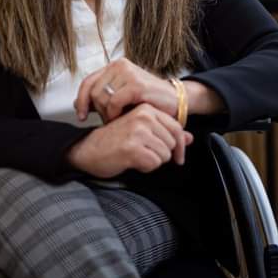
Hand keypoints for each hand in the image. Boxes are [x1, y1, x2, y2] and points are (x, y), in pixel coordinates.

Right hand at [66, 104, 193, 177]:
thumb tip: (190, 138)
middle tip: (143, 153)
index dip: (180, 147)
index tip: (178, 158)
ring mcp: (138, 131)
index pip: (177, 129)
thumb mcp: (142, 132)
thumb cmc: (114, 140)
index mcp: (146, 109)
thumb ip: (166, 133)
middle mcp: (143, 117)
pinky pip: (153, 164)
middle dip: (161, 154)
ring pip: (164, 155)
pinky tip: (132, 161)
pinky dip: (145, 167)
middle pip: (172, 144)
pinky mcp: (132, 148)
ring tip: (135, 156)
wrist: (87, 150)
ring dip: (152, 161)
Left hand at [75, 58, 177, 122]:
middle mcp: (119, 65)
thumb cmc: (148, 101)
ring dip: (106, 113)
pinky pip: (113, 101)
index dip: (81, 100)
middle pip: (92, 91)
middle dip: (97, 110)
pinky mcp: (136, 84)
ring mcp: (128, 73)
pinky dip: (114, 113)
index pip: (88, 82)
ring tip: (118, 119)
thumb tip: (76, 103)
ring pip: (101, 97)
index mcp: (114, 67)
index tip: (81, 116)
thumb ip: (101, 99)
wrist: (175, 102)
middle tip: (108, 120)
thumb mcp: (120, 99)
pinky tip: (122, 118)